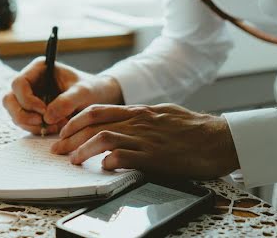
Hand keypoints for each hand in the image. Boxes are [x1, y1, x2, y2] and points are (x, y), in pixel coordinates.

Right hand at [2, 58, 123, 134]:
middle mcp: (30, 81)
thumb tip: (46, 116)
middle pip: (10, 100)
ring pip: (15, 113)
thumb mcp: (84, 92)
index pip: (19, 83)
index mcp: (39, 68)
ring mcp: (29, 97)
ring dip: (31, 124)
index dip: (27, 100)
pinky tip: (54, 128)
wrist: (99, 99)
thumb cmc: (92, 89)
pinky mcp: (32, 111)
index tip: (44, 112)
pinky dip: (36, 129)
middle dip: (24, 115)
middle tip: (43, 124)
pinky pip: (24, 123)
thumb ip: (67, 101)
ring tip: (55, 127)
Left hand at [51, 103, 239, 178]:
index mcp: (140, 111)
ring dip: (83, 149)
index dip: (75, 120)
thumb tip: (125, 126)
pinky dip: (111, 161)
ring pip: (105, 137)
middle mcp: (140, 121)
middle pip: (95, 123)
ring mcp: (147, 138)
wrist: (219, 138)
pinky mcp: (157, 156)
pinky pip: (128, 156)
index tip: (63, 132)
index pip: (98, 110)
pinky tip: (103, 167)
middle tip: (57, 149)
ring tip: (72, 160)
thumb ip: (144, 120)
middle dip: (71, 137)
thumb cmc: (195, 129)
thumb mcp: (165, 115)